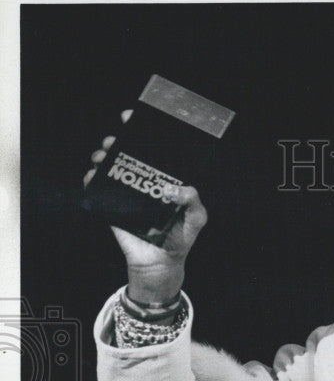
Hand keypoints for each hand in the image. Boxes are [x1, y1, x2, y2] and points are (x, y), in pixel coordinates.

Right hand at [84, 109, 207, 304]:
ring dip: (102, 157)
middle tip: (115, 141)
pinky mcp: (111, 209)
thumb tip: (172, 188)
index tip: (131, 117)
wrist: (161, 263)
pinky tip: (92, 176)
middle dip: (117, 142)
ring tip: (103, 156)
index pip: (152, 151)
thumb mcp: (196, 218)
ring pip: (109, 168)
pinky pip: (96, 191)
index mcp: (163, 180)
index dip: (140, 132)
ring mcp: (126, 194)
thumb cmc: (181, 238)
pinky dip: (91, 180)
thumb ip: (192, 201)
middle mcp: (143, 183)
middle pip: (126, 155)